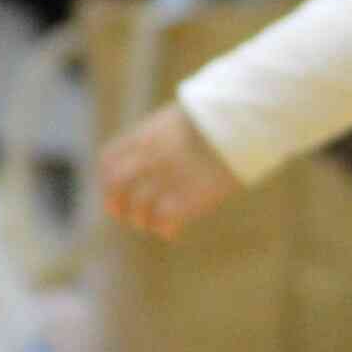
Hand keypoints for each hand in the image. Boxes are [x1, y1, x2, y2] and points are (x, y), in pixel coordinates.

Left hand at [96, 105, 241, 240]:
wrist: (243, 122)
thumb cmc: (221, 120)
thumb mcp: (182, 122)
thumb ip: (163, 139)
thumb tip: (162, 156)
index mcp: (144, 136)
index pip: (108, 160)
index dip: (107, 182)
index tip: (116, 195)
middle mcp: (148, 157)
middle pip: (115, 186)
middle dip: (117, 205)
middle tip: (129, 217)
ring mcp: (165, 178)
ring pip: (138, 208)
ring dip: (143, 220)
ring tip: (155, 224)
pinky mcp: (186, 196)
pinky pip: (164, 221)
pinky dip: (164, 229)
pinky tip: (172, 231)